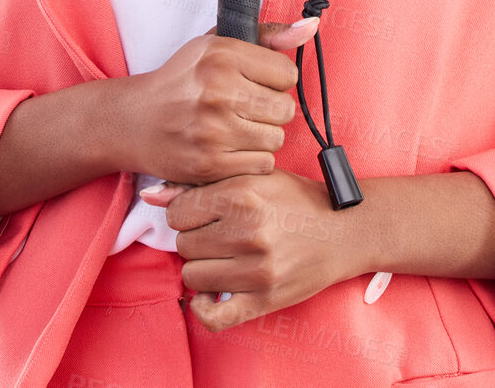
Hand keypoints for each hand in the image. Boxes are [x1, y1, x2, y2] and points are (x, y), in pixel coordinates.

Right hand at [117, 19, 318, 184]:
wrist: (134, 121)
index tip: (255, 82)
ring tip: (238, 127)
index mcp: (222, 55)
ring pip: (276, 139)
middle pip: (285, 109)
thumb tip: (311, 26)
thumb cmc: (181, 80)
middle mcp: (218, 91)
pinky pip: (262, 165)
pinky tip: (232, 147)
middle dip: (271, 109)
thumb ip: (267, 35)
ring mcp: (213, 131)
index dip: (275, 80)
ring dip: (263, 135)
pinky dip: (252, 159)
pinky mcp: (209, 165)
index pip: (287, 74)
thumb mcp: (216, 44)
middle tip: (247, 107)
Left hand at [141, 169, 361, 330]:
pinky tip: (212, 292)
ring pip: (192, 277)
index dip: (187, 213)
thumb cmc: (295, 200)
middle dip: (196, 240)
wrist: (343, 230)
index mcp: (242, 193)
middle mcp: (247, 230)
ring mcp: (255, 269)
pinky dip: (204, 307)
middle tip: (217, 235)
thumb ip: (201, 185)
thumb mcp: (254, 178)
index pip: (179, 212)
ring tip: (222, 258)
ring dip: (202, 269)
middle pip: (184, 244)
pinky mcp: (263, 299)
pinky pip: (212, 316)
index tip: (202, 214)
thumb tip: (151, 196)